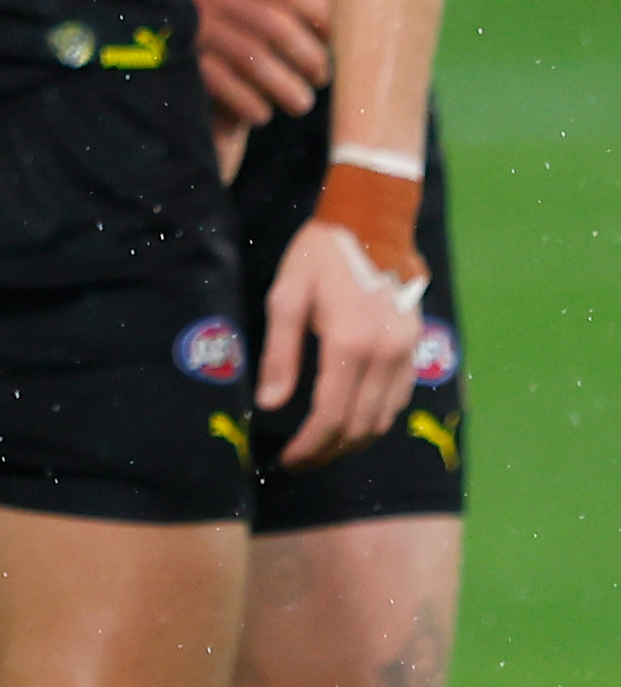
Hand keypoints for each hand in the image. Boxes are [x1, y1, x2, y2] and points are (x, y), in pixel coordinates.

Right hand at [181, 0, 328, 129]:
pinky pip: (223, 84)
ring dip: (286, 88)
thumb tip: (315, 14)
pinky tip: (259, 113)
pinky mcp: (175, 54)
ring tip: (299, 103)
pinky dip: (249, 103)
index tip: (330, 37)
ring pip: (256, 60)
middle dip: (310, 58)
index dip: (322, 16)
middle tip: (319, 77)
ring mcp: (192, 23)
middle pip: (279, 28)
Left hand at [259, 220, 423, 467]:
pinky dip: (375, 420)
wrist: (371, 225)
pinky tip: (350, 422)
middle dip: (329, 451)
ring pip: (384, 419)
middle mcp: (384, 355)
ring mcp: (406, 353)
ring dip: (353, 442)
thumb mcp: (286, 297)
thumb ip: (280, 354)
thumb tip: (270, 405)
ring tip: (322, 448)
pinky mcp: (416, 349)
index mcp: (349, 343)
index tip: (288, 459)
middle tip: (301, 461)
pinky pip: (398, 400)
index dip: (309, 445)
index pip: (331, 415)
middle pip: (360, 426)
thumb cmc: (318, 257)